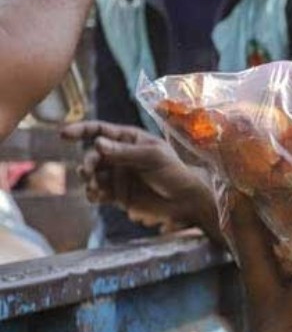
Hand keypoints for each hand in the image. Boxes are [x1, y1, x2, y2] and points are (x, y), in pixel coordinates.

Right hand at [62, 121, 218, 237]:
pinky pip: (97, 193)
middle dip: (87, 163)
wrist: (186, 201)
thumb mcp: (153, 157)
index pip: (99, 130)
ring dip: (88, 180)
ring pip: (91, 175)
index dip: (80, 130)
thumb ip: (125, 152)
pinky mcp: (118, 194)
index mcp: (128, 140)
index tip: (64, 134)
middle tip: (89, 172)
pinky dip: (93, 194)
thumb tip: (97, 143)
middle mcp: (119, 156)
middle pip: (92, 155)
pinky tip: (96, 197)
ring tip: (95, 187)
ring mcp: (117, 175)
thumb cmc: (175, 172)